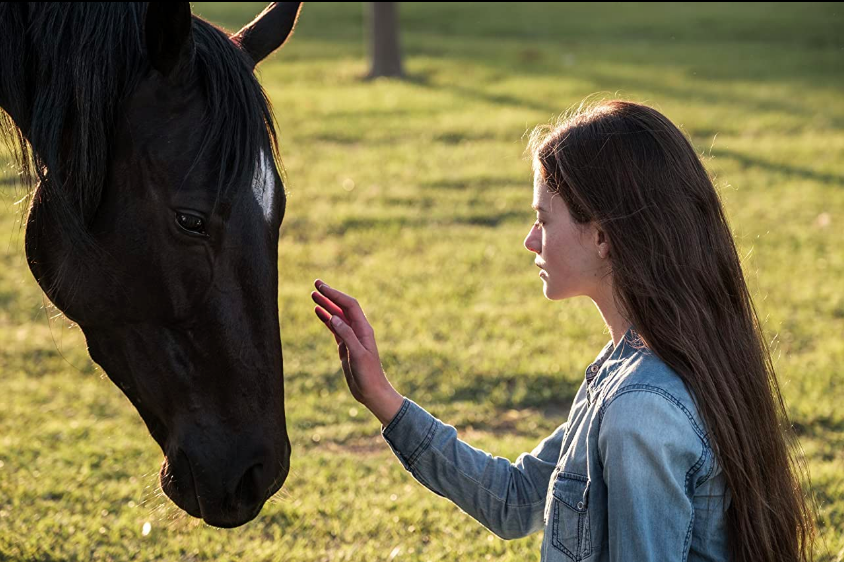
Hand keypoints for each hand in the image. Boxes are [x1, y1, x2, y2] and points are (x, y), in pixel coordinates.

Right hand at [311, 279, 403, 425]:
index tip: (321, 287)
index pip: (349, 305)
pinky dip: (326, 318)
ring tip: (313, 295)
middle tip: (315, 284)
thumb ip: (346, 335)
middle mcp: (358, 330)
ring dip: (326, 304)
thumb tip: (333, 317)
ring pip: (337, 316)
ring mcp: (351, 337)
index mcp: (364, 329)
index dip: (335, 294)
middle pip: (343, 307)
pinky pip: (334, 328)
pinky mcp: (346, 346)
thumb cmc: (368, 375)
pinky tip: (318, 312)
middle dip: (330, 295)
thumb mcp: (358, 355)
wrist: (372, 392)